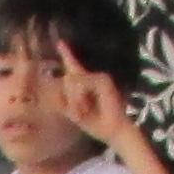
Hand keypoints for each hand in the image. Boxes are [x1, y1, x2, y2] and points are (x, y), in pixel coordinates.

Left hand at [43, 40, 144, 162]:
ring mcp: (99, 77)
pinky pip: (82, 83)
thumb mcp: (74, 111)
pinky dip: (81, 98)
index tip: (60, 42)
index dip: (67, 54)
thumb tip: (61, 86)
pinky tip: (88, 108)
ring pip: (73, 80)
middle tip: (81, 113)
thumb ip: (64, 100)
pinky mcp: (103, 80)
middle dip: (70, 99)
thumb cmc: (95, 122)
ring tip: (86, 111)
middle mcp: (92, 77)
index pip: (73, 66)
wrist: (113, 131)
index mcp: (85, 83)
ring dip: (75, 100)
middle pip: (68, 78)